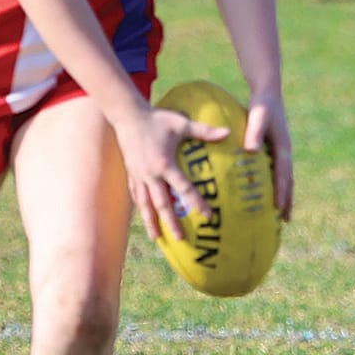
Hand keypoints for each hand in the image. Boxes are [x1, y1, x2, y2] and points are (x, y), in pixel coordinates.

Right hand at [115, 107, 228, 243]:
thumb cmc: (157, 119)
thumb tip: (227, 133)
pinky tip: (146, 217)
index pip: (183, 188)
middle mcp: (150, 174)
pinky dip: (142, 208)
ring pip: (145, 204)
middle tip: (181, 238)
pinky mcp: (131, 174)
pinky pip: (137, 195)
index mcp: (164, 164)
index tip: (207, 215)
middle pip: (162, 204)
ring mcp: (139, 175)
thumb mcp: (181, 124)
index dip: (196, 202)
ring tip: (157, 238)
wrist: (127, 116)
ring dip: (152, 221)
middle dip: (171, 222)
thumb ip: (204, 131)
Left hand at [245, 90, 294, 221]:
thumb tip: (250, 151)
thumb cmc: (262, 104)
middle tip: (285, 220)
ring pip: (284, 177)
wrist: (268, 92)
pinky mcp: (274, 149)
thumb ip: (254, 132)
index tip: (278, 209)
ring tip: (280, 213)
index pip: (283, 174)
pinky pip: (276, 171)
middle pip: (288, 180)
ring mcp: (281, 151)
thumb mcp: (258, 116)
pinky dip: (275, 184)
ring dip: (284, 194)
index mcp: (283, 147)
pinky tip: (266, 192)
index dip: (282, 192)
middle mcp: (285, 151)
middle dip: (287, 200)